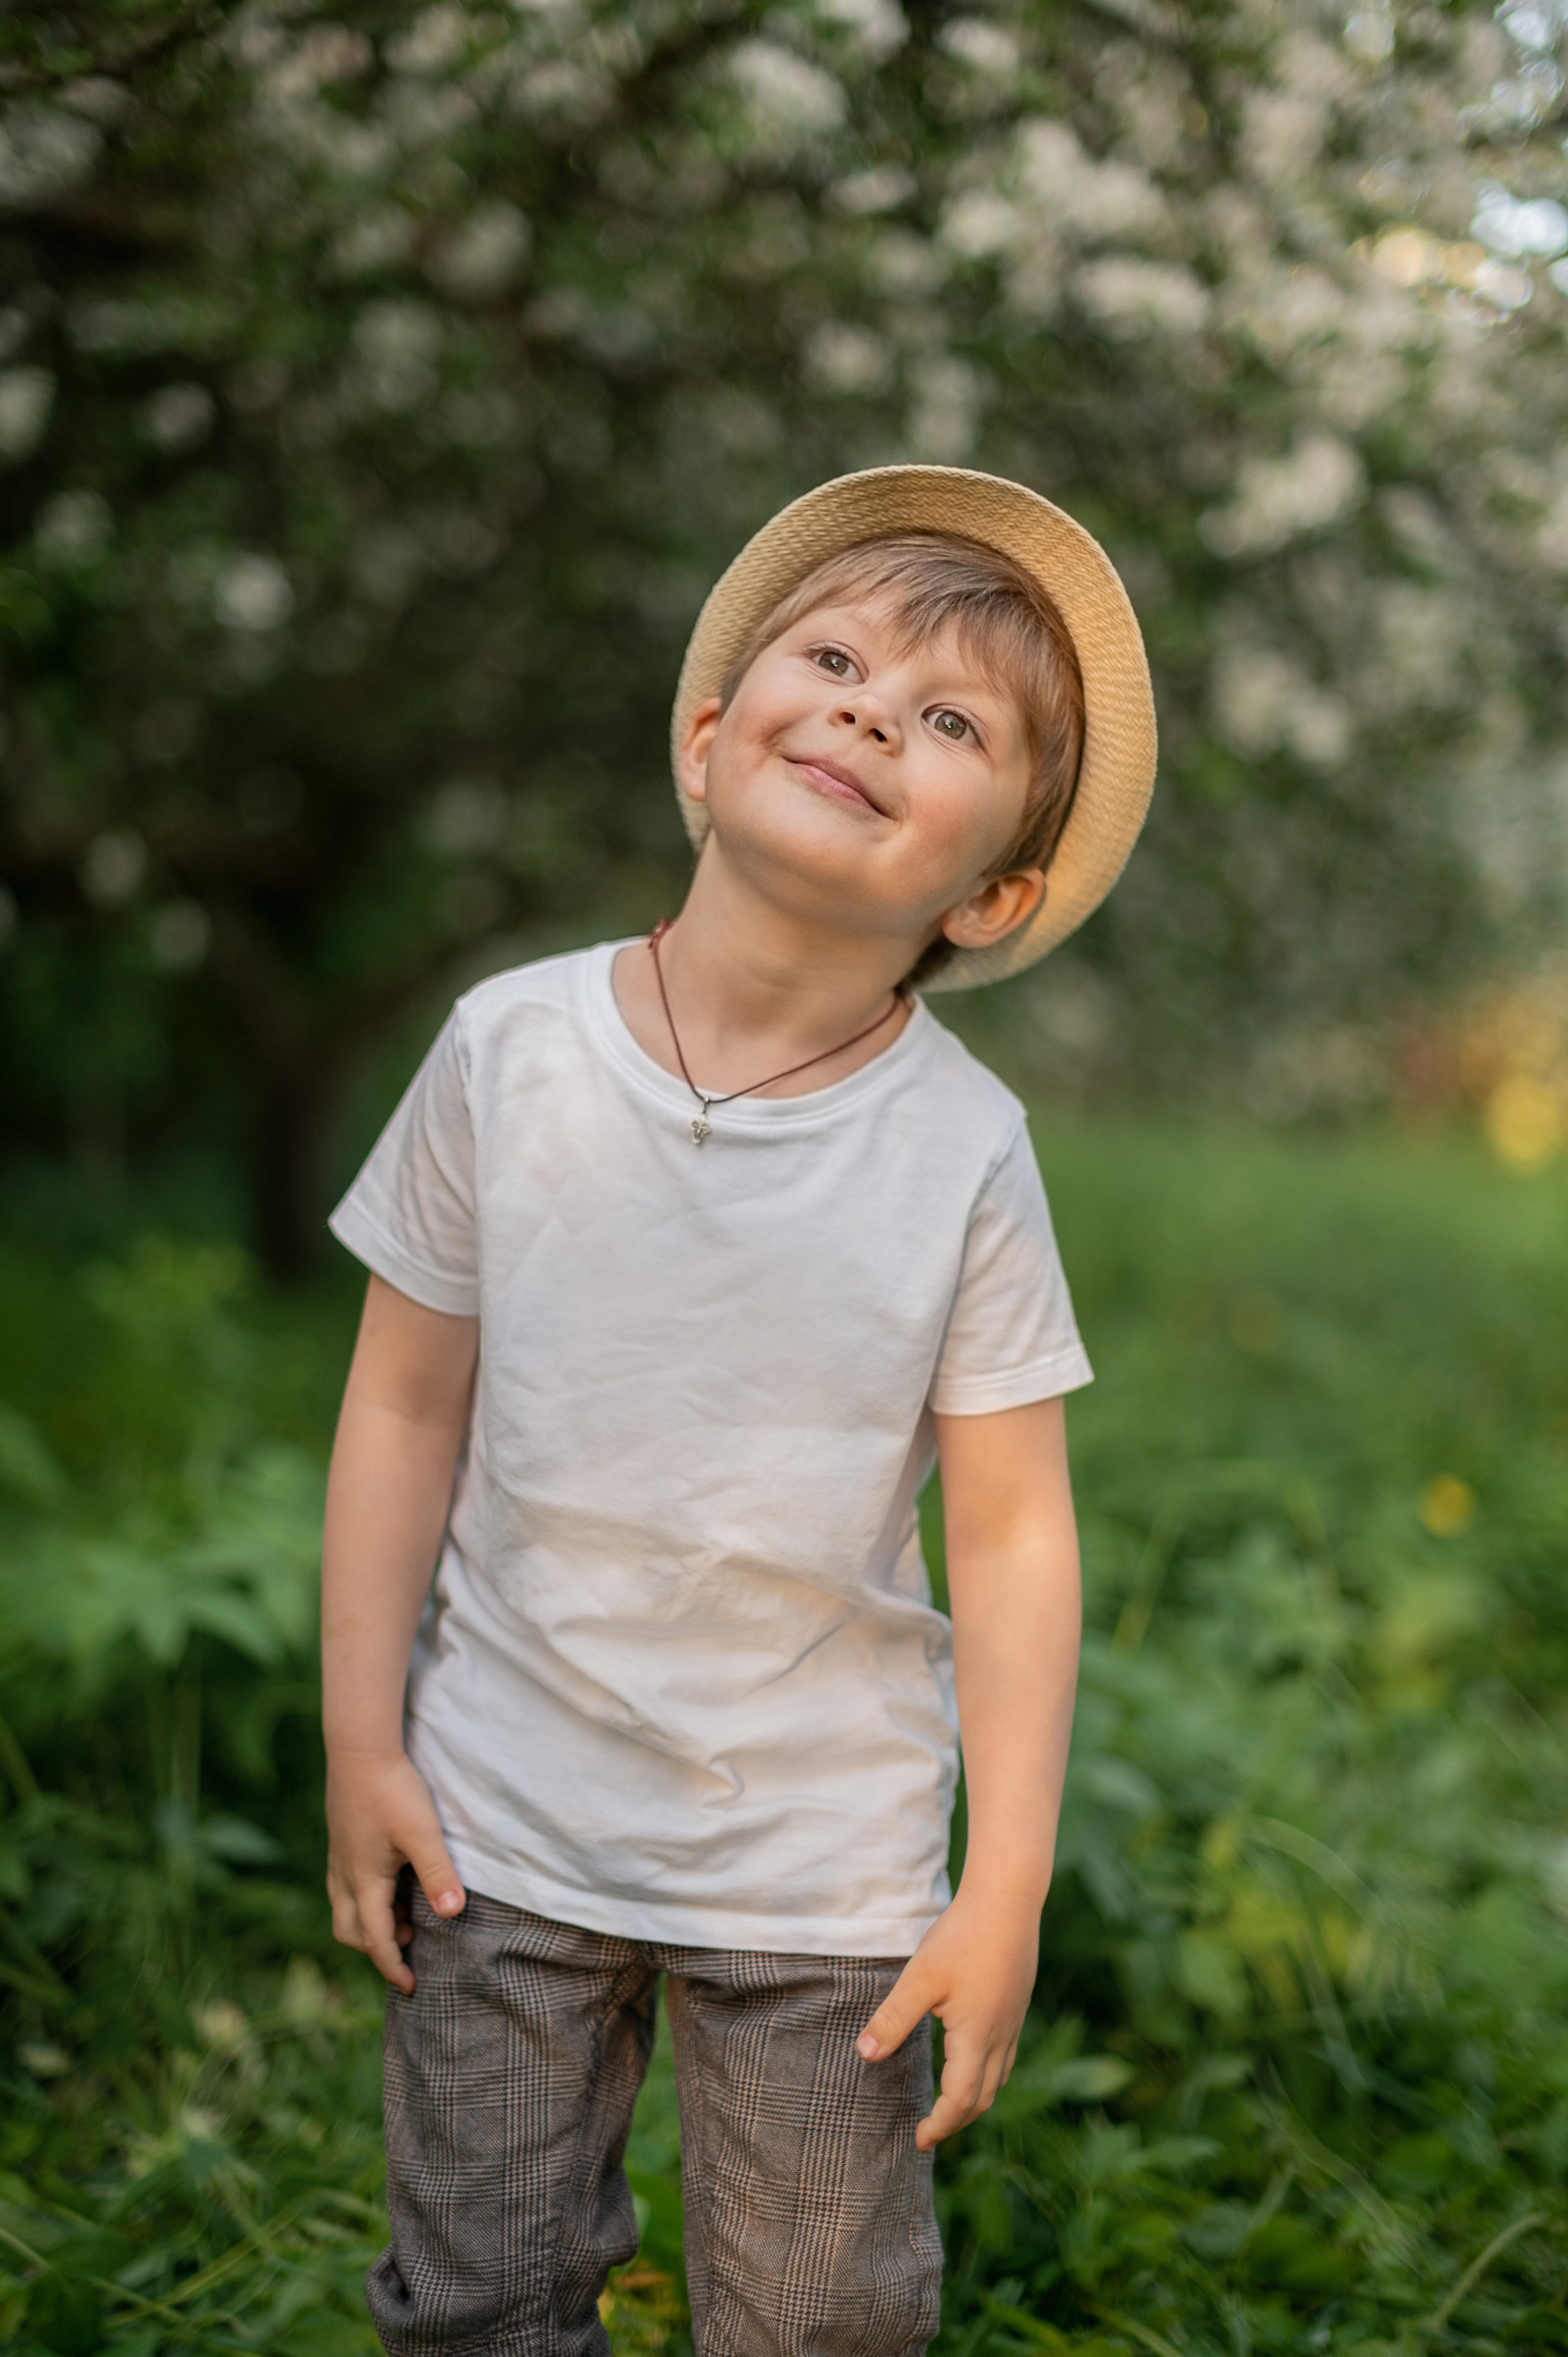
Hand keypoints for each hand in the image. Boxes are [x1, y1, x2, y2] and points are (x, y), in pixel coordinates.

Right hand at [325, 1747, 464, 1992]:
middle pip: (350, 1930)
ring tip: (406, 1917)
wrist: (359, 1748)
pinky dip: (364, 1900)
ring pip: (344, 1908)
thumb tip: (454, 1914)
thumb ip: (439, 1874)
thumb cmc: (393, 1790)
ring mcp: (339, 1857)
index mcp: (364, 1881)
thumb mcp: (423, 1833)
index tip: (410, 1987)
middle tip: (411, 1947)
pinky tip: (390, 1882)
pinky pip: (344, 1886)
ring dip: (370, 1923)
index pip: (375, 1938)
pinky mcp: (341, 1840)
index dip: (393, 1966)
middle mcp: (344, 1874)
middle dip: (376, 1947)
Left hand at [855, 1883, 1039, 2149]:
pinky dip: (987, 2074)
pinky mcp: (1016, 2004)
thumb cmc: (962, 1937)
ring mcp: (1012, 2021)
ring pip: (998, 2078)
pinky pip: (1005, 2056)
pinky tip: (971, 2059)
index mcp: (976, 2037)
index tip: (918, 2140)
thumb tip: (863, 2056)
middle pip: (983, 2097)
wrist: (1007, 1900)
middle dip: (956, 2121)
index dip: (939, 2125)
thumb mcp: (920, 1978)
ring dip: (974, 2099)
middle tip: (930, 2132)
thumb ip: (892, 2019)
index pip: (959, 2100)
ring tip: (949, 2105)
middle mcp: (1000, 2036)